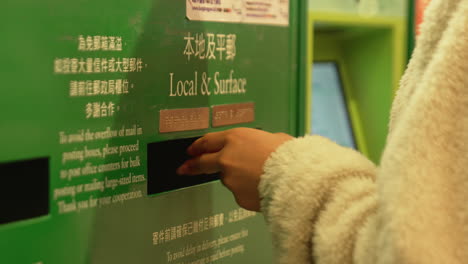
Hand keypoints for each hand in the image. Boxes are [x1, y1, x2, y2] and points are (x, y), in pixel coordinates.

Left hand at [177, 128, 292, 210]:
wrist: (295, 178)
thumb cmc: (290, 155)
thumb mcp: (274, 139)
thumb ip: (260, 143)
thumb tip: (262, 146)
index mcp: (235, 138)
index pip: (208, 141)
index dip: (197, 146)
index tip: (191, 150)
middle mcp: (227, 157)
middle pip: (202, 162)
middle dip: (191, 165)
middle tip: (184, 168)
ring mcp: (230, 179)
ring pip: (228, 179)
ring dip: (238, 179)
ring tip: (261, 177)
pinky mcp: (237, 196)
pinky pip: (241, 193)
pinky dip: (248, 191)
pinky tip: (264, 188)